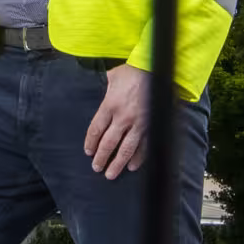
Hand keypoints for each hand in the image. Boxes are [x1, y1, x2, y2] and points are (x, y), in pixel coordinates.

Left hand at [84, 65, 151, 180]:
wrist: (155, 69)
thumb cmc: (132, 71)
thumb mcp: (113, 77)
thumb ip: (105, 88)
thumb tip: (100, 90)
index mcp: (110, 105)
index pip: (96, 129)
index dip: (91, 142)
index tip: (88, 152)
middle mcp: (123, 117)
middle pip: (109, 143)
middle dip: (101, 158)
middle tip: (96, 168)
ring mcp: (138, 124)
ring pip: (126, 149)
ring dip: (117, 163)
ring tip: (111, 174)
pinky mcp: (151, 126)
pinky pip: (144, 145)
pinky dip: (138, 157)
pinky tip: (133, 166)